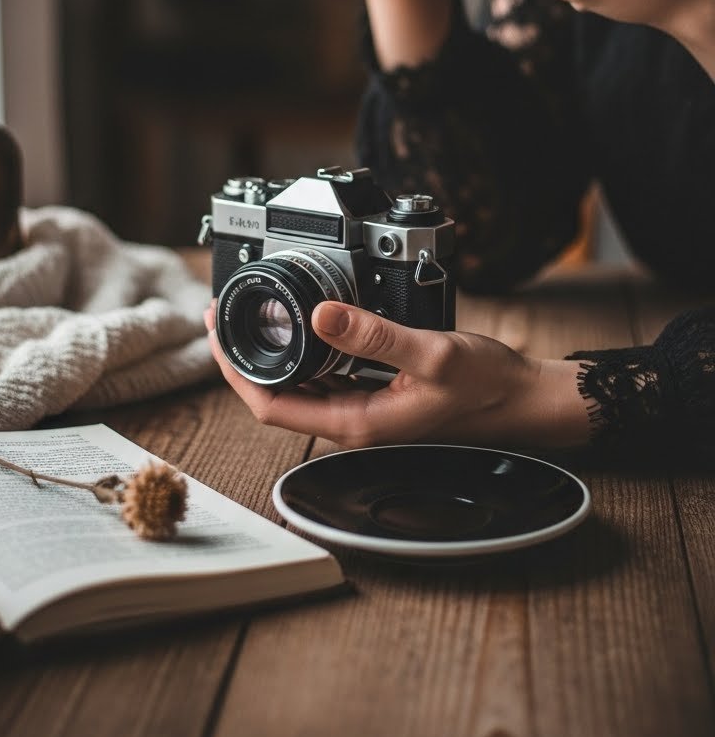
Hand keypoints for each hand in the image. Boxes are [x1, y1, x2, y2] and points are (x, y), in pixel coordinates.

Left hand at [204, 299, 588, 449]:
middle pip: (274, 398)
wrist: (518, 397)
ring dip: (268, 355)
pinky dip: (299, 353)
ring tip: (246, 316)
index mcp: (355, 421)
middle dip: (240, 360)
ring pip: (295, 387)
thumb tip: (320, 316)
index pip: (270, 407)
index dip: (234, 372)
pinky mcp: (373, 394)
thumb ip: (374, 336)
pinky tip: (297, 327)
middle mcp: (352, 421)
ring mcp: (361, 409)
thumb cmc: (484, 385)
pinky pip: (321, 377)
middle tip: (221, 315)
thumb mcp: (430, 353)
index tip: (217, 332)